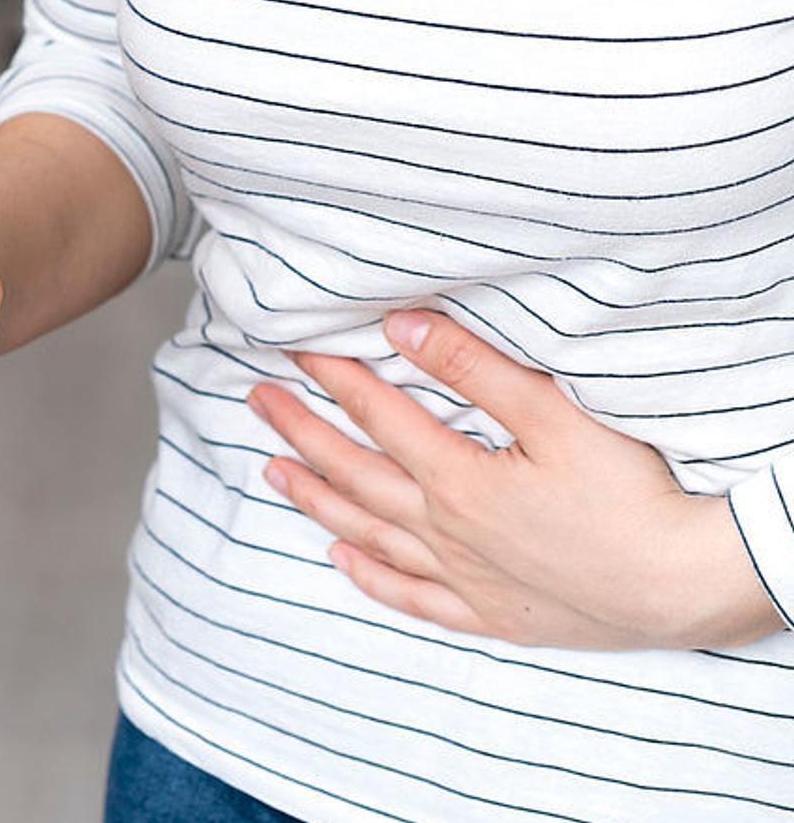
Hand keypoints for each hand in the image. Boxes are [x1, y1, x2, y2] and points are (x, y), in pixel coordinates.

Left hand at [249, 310, 783, 649]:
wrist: (682, 586)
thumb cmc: (632, 497)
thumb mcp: (557, 416)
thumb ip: (474, 369)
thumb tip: (401, 326)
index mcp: (457, 478)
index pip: (376, 415)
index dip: (332, 376)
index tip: (294, 348)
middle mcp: (444, 530)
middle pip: (354, 473)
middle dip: (301, 432)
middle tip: (257, 400)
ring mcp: (462, 577)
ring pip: (368, 534)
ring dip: (315, 500)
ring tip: (272, 471)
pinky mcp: (489, 613)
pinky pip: (411, 597)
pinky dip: (369, 578)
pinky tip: (340, 562)